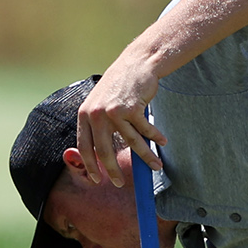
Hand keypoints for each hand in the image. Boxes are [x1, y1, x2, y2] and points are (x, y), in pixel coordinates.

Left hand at [75, 55, 165, 190]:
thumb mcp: (99, 104)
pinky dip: (155, 137)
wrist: (136, 63)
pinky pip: (145, 130)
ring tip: (155, 166)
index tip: (97, 179)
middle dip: (112, 170)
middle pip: (104, 151)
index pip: (84, 146)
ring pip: (131, 142)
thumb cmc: (119, 86)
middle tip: (119, 183)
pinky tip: (162, 142)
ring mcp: (114, 112)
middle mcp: (96, 114)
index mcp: (85, 114)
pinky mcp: (132, 109)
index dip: (90, 165)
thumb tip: (100, 155)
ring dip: (146, 157)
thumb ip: (97, 125)